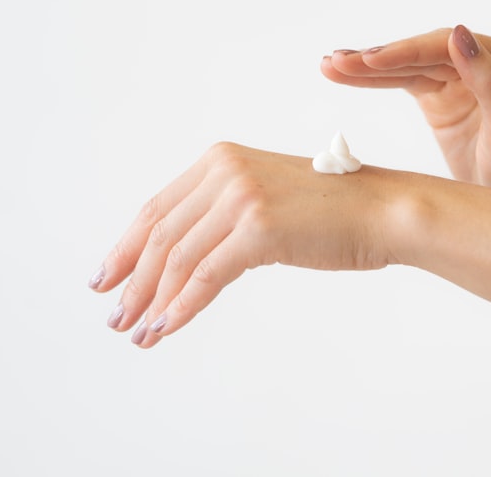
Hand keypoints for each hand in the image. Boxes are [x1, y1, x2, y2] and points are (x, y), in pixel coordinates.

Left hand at [87, 143, 394, 347]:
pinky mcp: (259, 227)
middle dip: (132, 280)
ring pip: (178, 258)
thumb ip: (224, 215)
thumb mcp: (266, 200)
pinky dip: (181, 306)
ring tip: (139, 332)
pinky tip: (167, 327)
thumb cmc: (332, 212)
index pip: (157, 209)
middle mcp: (225, 171)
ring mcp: (242, 197)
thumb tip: (181, 262)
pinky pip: (206, 275)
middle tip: (117, 317)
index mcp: (221, 159)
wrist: (383, 210)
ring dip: (152, 300)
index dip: (125, 248)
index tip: (107, 278)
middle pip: (161, 234)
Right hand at [322, 25, 490, 205]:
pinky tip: (343, 74)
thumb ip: (489, 83)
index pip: (448, 48)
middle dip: (378, 57)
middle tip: (336, 62)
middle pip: (423, 51)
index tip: (370, 59)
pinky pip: (403, 82)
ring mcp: (461, 76)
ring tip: (329, 65)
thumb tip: (460, 32)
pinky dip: (373, 80)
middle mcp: (485, 60)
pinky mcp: (442, 95)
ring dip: (368, 65)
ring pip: (408, 65)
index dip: (406, 51)